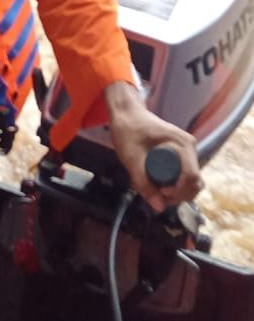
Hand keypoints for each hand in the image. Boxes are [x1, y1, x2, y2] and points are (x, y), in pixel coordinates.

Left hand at [104, 81, 201, 210]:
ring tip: (157, 192)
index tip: (160, 194)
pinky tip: (159, 187)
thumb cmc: (128, 129)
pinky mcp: (181, 155)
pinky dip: (176, 186)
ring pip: (191, 181)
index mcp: (183, 144)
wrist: (126, 112)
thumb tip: (159, 208)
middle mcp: (189, 147)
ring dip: (178, 193)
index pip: (191, 177)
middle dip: (179, 195)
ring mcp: (186, 151)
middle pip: (195, 182)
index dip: (179, 192)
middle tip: (158, 197)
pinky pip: (184, 176)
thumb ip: (143, 182)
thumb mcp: (131, 157)